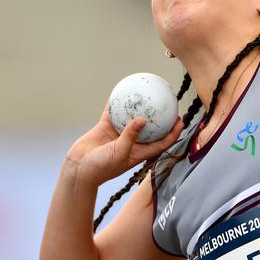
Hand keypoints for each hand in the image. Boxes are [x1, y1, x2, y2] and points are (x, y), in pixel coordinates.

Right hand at [65, 103, 183, 186]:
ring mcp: (119, 134)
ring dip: (140, 107)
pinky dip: (117, 102)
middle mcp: (132, 142)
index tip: (180, 121)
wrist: (79, 169)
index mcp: (139, 152)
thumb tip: (142, 119)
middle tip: (168, 103)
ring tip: (148, 93)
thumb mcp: (119, 153)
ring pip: (132, 117)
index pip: (161, 142)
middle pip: (151, 128)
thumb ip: (130, 136)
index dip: (173, 133)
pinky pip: (114, 112)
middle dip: (160, 118)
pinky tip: (121, 90)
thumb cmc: (102, 167)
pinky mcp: (106, 127)